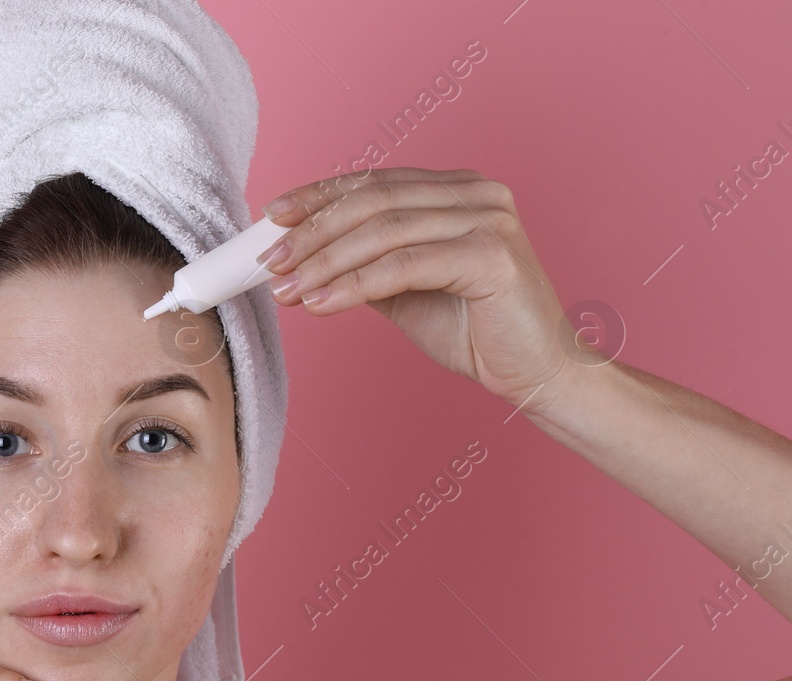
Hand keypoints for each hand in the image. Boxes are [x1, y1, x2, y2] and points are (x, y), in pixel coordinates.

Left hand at [258, 166, 580, 415]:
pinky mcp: (493, 254)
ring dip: (324, 262)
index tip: (272, 218)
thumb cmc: (475, 330)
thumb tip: (300, 255)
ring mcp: (488, 218)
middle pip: (373, 202)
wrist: (534, 373)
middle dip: (313, 232)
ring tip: (286, 289)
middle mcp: (476, 192)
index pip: (374, 182)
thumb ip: (364, 264)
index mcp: (456, 190)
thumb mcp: (404, 289)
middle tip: (270, 262)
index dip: (318, 197)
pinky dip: (354, 285)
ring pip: (383, 231)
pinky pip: (403, 265)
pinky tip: (319, 303)